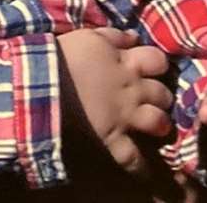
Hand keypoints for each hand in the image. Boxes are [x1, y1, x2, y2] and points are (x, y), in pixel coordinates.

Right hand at [58, 26, 172, 178]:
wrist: (45, 84)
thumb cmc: (65, 57)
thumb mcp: (91, 37)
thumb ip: (116, 36)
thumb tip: (135, 37)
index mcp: (127, 63)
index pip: (158, 61)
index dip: (158, 65)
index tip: (154, 69)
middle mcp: (133, 89)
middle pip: (162, 92)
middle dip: (162, 96)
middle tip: (155, 99)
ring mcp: (125, 116)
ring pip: (157, 122)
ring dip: (159, 124)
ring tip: (157, 127)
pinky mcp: (112, 139)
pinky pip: (134, 158)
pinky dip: (141, 166)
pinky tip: (145, 169)